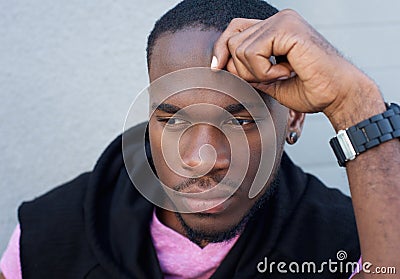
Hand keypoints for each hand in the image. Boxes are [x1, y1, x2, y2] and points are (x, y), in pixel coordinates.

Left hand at [212, 9, 383, 129]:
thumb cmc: (311, 90)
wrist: (338, 95)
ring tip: (282, 75)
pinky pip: (254, 52)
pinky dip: (265, 71)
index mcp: (276, 29)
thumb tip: (223, 68)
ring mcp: (284, 21)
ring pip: (239, 48)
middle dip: (241, 69)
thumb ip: (249, 72)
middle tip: (269, 79)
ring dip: (256, 72)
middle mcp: (279, 20)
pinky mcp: (288, 28)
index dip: (221, 49)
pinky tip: (287, 72)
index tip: (215, 68)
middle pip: (232, 41)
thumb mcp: (270, 82)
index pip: (235, 30)